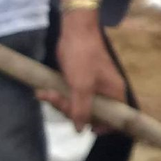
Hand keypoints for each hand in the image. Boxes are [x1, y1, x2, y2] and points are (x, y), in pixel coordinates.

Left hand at [38, 10, 125, 131]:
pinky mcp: (79, 82)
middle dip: (70, 110)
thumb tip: (80, 129)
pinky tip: (44, 91)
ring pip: (77, 106)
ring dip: (59, 102)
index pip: (116, 118)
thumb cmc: (83, 57)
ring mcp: (92, 87)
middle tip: (56, 99)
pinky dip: (57, 95)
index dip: (103, 126)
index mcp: (114, 93)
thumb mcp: (82, 86)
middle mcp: (106, 92)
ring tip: (45, 93)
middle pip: (91, 114)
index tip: (85, 126)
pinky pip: (70, 97)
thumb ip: (81, 110)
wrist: (75, 31)